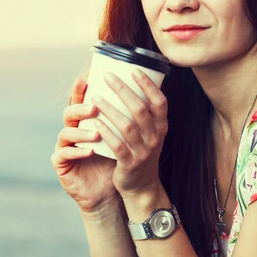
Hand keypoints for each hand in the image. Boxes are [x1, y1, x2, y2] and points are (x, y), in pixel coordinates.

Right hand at [51, 76, 120, 212]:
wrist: (108, 191)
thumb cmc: (116, 160)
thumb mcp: (123, 137)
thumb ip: (128, 118)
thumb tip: (147, 93)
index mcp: (85, 122)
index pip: (80, 101)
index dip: (80, 90)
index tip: (86, 78)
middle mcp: (73, 130)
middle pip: (70, 112)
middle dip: (81, 108)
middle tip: (95, 106)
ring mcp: (64, 146)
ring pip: (66, 132)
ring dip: (82, 132)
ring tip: (96, 133)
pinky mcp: (61, 164)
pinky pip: (65, 154)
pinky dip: (78, 152)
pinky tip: (90, 151)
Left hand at [91, 69, 168, 199]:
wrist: (141, 187)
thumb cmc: (141, 153)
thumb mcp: (150, 133)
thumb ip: (144, 114)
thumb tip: (130, 83)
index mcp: (161, 127)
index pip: (160, 102)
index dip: (148, 85)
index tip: (134, 70)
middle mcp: (155, 138)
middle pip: (140, 109)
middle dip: (123, 90)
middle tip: (107, 76)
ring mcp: (143, 152)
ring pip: (127, 126)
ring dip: (110, 109)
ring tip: (95, 96)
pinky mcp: (129, 164)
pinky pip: (117, 145)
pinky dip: (106, 132)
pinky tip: (95, 121)